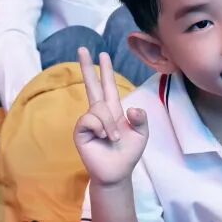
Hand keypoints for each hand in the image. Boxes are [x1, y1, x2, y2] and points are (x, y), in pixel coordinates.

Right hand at [74, 48, 147, 186]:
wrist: (117, 173)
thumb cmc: (127, 154)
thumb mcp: (141, 134)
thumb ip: (141, 119)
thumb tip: (130, 109)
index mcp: (113, 110)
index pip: (108, 86)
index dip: (105, 71)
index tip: (102, 55)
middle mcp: (98, 113)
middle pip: (91, 85)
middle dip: (86, 67)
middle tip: (82, 48)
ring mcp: (88, 121)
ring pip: (97, 107)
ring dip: (109, 124)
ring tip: (113, 138)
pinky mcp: (80, 131)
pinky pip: (89, 119)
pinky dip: (100, 127)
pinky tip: (103, 138)